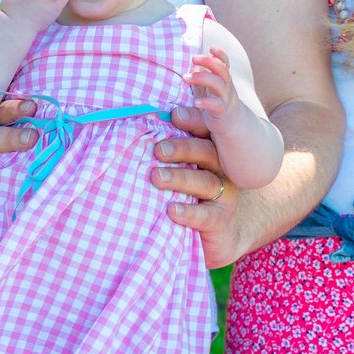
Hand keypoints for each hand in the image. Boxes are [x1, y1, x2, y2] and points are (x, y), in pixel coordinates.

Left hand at [156, 106, 252, 266]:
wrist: (220, 238)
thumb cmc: (191, 200)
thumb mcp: (180, 176)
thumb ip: (165, 158)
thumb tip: (128, 135)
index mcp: (209, 155)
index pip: (204, 133)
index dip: (192, 122)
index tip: (173, 115)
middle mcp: (221, 172)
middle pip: (207, 153)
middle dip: (183, 149)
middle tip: (159, 150)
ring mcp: (224, 197)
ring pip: (206, 182)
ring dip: (181, 178)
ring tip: (157, 178)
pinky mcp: (221, 222)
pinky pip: (207, 216)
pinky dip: (190, 213)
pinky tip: (172, 210)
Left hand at [183, 48, 237, 129]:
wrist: (233, 125)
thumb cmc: (217, 104)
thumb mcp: (209, 89)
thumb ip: (202, 78)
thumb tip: (193, 67)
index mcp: (223, 79)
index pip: (224, 63)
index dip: (220, 54)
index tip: (211, 47)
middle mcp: (226, 86)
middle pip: (221, 69)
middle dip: (208, 61)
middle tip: (193, 58)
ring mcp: (225, 98)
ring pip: (218, 84)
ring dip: (201, 78)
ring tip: (186, 78)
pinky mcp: (222, 111)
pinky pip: (216, 104)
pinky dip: (206, 102)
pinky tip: (196, 102)